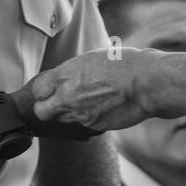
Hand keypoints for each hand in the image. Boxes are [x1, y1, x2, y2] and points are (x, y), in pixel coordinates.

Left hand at [31, 48, 153, 134]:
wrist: (147, 83)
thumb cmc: (123, 64)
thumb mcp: (90, 59)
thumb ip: (70, 72)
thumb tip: (59, 81)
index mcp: (64, 75)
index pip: (37, 91)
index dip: (44, 91)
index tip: (51, 90)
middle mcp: (67, 96)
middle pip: (41, 112)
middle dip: (47, 108)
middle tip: (60, 102)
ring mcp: (80, 114)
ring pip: (61, 121)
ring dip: (68, 115)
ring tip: (85, 103)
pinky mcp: (94, 126)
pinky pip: (82, 126)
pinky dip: (88, 120)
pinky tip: (102, 109)